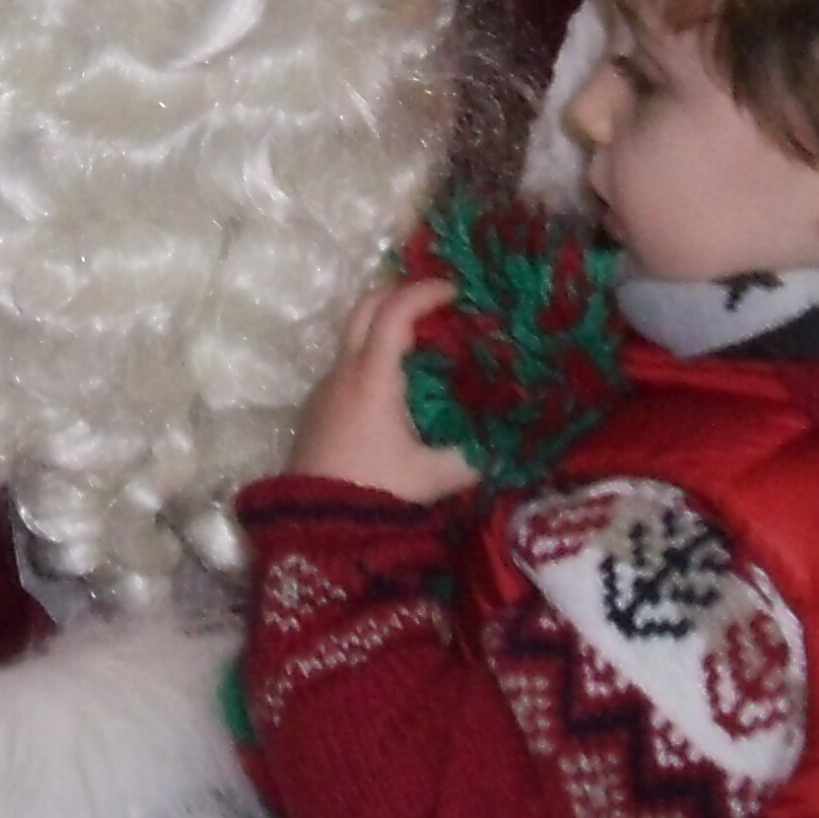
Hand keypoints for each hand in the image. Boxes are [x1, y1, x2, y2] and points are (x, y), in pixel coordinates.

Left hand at [287, 281, 478, 507]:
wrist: (314, 526)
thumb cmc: (375, 491)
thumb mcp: (434, 477)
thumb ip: (473, 458)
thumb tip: (504, 446)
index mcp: (372, 376)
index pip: (395, 311)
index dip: (425, 292)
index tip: (455, 291)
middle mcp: (343, 371)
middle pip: (365, 308)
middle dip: (400, 295)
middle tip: (436, 305)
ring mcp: (324, 388)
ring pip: (352, 336)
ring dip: (383, 327)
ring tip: (424, 346)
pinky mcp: (316, 408)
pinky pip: (345, 365)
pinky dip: (371, 356)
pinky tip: (396, 385)